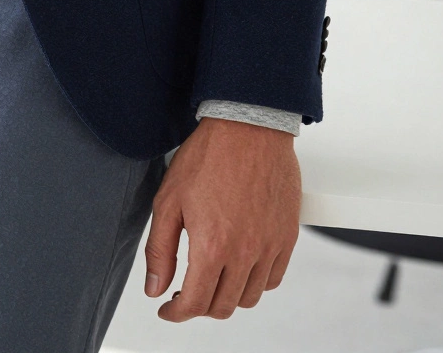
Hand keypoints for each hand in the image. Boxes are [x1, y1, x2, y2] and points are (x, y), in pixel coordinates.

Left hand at [144, 116, 300, 321]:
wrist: (248, 129)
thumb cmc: (207, 158)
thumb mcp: (168, 202)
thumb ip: (160, 251)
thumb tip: (155, 288)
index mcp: (212, 247)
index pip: (196, 303)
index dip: (176, 314)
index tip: (167, 310)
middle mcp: (245, 253)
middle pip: (224, 306)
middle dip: (200, 308)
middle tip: (184, 295)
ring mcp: (271, 246)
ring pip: (250, 296)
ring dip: (226, 296)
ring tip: (210, 280)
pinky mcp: (288, 237)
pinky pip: (273, 278)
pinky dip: (254, 283)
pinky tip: (238, 268)